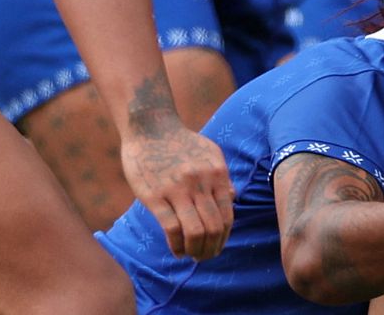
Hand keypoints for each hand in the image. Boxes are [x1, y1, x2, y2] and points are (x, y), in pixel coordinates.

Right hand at [122, 121, 234, 260]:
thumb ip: (221, 177)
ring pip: (195, 232)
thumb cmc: (180, 142)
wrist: (150, 127)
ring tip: (191, 256)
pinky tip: (176, 249)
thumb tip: (233, 199)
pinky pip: (172, 229)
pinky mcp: (155, 196)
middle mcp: (201, 182)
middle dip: (212, 249)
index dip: (224, 237)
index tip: (217, 246)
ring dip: (196, 251)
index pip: (227, 216)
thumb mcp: (209, 153)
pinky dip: (177, 246)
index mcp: (217, 173)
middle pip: (214, 227)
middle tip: (204, 257)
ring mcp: (178, 189)